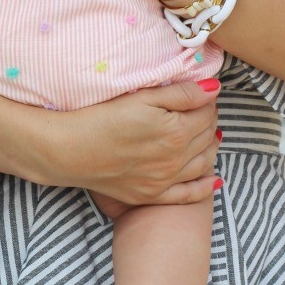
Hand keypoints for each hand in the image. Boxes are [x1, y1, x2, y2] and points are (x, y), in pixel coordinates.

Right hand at [47, 79, 221, 204]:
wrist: (70, 151)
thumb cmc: (102, 118)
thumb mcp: (142, 97)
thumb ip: (181, 93)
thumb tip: (214, 89)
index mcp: (176, 131)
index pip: (206, 114)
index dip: (208, 101)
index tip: (203, 94)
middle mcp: (176, 159)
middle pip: (207, 137)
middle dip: (210, 121)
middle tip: (205, 110)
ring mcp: (165, 180)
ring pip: (203, 163)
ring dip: (211, 147)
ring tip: (211, 135)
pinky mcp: (152, 195)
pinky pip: (188, 194)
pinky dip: (205, 186)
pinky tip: (213, 179)